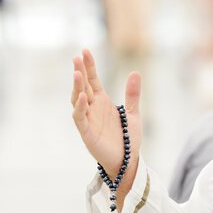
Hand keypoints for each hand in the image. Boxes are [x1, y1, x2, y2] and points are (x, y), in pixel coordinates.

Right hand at [71, 49, 141, 187]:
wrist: (128, 161)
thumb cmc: (128, 138)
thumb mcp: (133, 113)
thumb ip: (133, 94)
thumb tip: (135, 72)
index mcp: (102, 101)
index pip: (92, 80)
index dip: (89, 66)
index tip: (84, 50)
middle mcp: (92, 108)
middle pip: (83, 86)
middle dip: (79, 72)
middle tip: (76, 57)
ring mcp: (88, 120)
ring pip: (77, 100)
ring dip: (77, 87)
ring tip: (77, 73)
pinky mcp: (86, 133)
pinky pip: (80, 118)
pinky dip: (80, 107)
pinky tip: (83, 97)